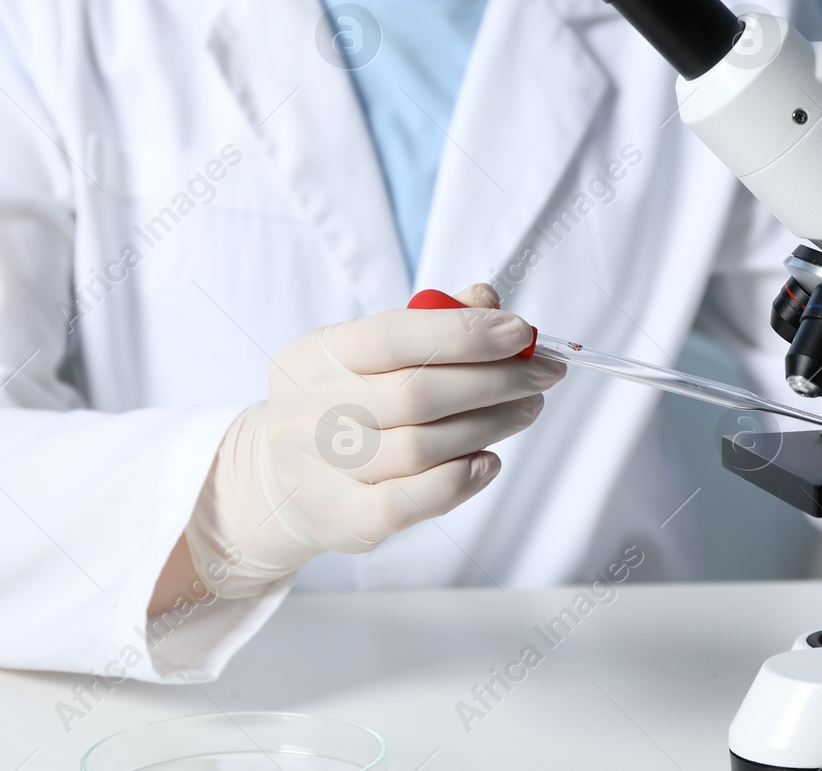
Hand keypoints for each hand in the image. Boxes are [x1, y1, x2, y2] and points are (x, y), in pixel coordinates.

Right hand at [181, 283, 563, 596]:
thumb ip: (430, 321)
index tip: (522, 332)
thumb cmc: (346, 399)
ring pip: (421, 448)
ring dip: (490, 425)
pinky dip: (459, 481)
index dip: (464, 332)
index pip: (394, 335)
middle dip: (495, 380)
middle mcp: (310, 409)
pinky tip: (489, 461)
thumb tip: (489, 302)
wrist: (279, 476)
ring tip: (526, 409)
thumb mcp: (370, 350)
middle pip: (417, 395)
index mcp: (317, 353)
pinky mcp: (340, 519)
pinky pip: (408, 504)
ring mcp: (319, 469)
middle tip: (543, 375)